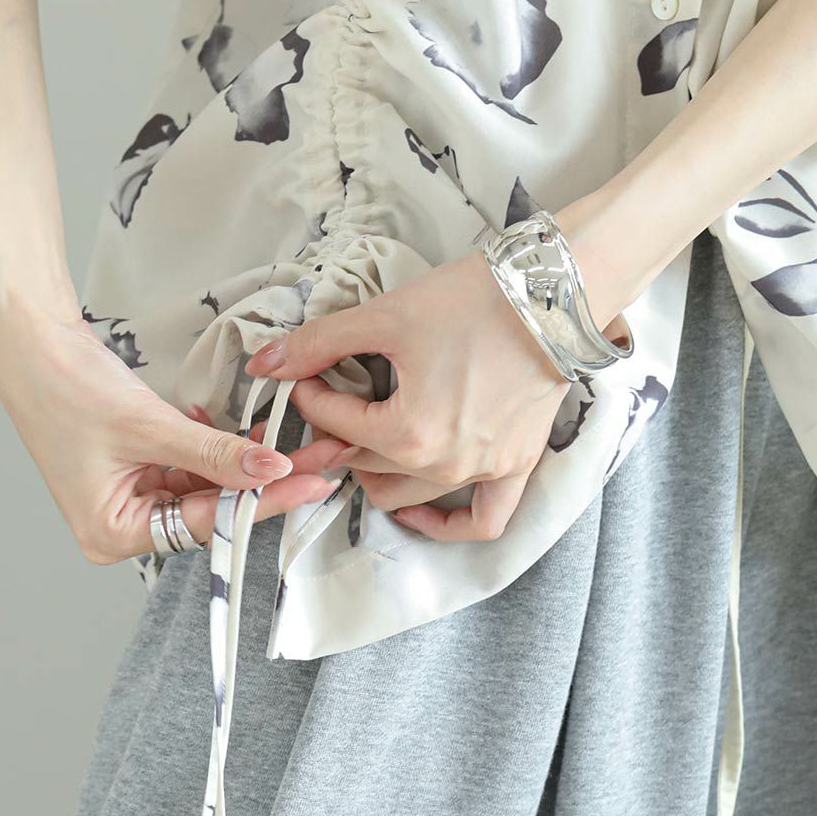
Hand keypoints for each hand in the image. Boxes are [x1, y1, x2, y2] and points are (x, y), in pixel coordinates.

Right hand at [0, 296, 349, 564]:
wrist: (29, 342)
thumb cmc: (66, 387)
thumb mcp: (148, 426)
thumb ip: (214, 454)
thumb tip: (272, 469)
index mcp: (113, 533)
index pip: (207, 524)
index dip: (263, 501)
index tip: (311, 482)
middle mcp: (120, 525)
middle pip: (211, 511)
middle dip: (263, 481)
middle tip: (320, 460)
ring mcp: (128, 497)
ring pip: (206, 487)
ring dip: (245, 461)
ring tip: (294, 437)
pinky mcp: (136, 469)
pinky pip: (190, 466)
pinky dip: (216, 447)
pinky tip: (243, 427)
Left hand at [243, 210, 631, 541]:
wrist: (552, 293)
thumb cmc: (470, 300)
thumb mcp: (386, 315)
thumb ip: (319, 344)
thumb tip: (264, 364)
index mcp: (407, 432)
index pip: (335, 426)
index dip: (310, 396)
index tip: (306, 373)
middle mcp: (444, 464)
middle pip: (364, 464)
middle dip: (339, 433)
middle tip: (334, 401)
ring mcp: (484, 471)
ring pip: (406, 495)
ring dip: (376, 472)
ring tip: (367, 437)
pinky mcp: (515, 466)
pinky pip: (480, 521)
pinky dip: (445, 522)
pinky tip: (416, 507)